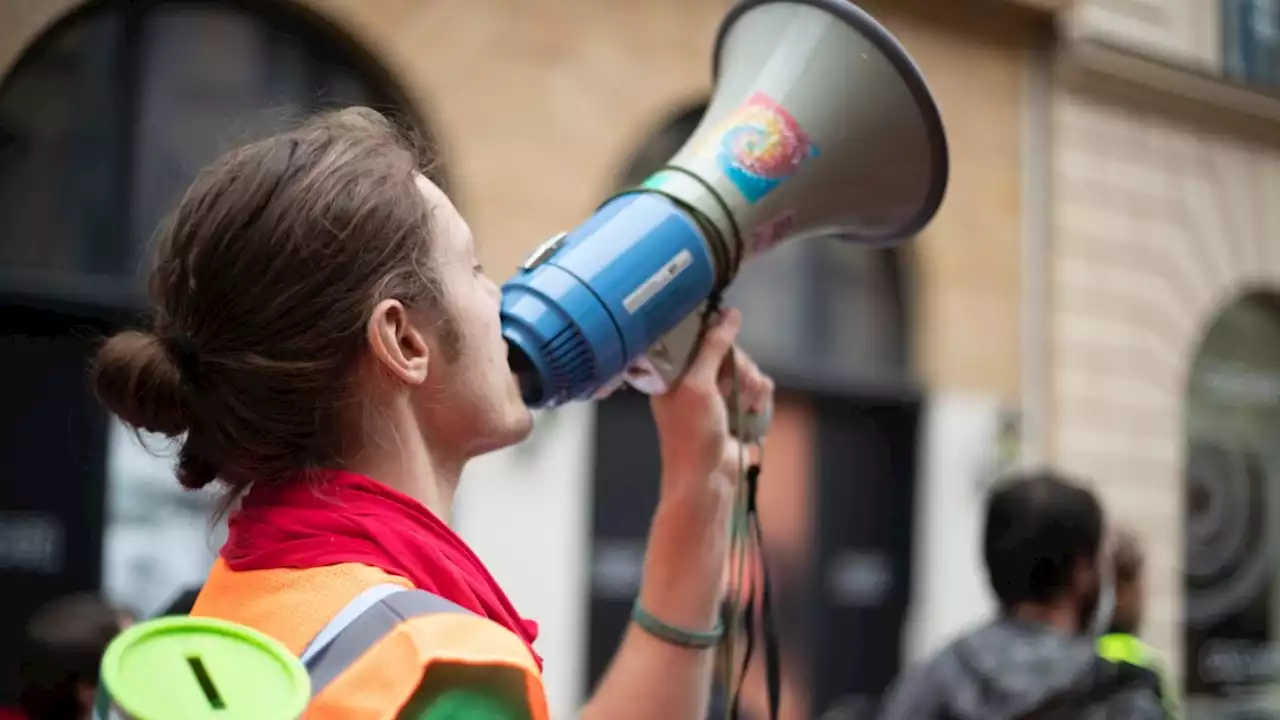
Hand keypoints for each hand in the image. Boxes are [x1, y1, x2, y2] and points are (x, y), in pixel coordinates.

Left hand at [649, 308, 773, 504]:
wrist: (708, 480)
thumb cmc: (692, 434)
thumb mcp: (698, 385)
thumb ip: (713, 347)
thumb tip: (729, 315)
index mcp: (673, 373)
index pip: (698, 337)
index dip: (716, 336)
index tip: (728, 340)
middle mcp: (693, 381)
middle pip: (728, 352)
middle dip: (739, 367)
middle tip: (740, 383)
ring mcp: (717, 396)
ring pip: (746, 369)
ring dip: (752, 384)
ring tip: (747, 405)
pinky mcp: (737, 409)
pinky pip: (757, 389)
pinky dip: (760, 399)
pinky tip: (754, 412)